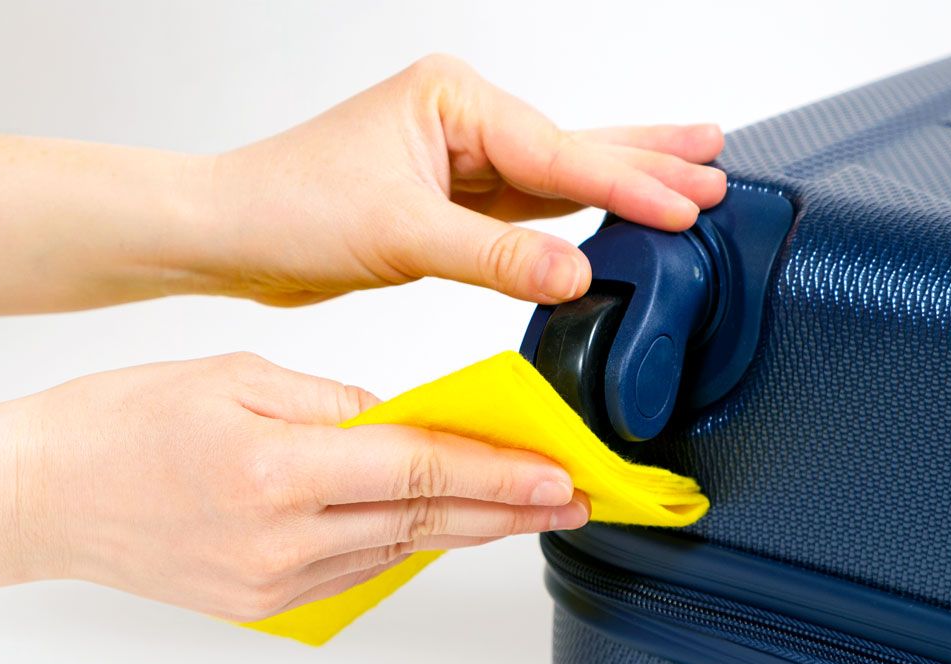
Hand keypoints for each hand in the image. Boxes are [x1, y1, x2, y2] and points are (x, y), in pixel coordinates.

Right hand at [0, 353, 586, 619]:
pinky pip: (359, 571)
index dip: (501, 475)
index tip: (558, 477)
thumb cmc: (125, 422)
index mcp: (278, 470)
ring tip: (520, 510)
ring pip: (400, 550)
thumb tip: (404, 422)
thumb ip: (335, 404)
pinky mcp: (265, 605)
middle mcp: (283, 541)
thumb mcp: (239, 379)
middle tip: (570, 501)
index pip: (422, 470)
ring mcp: (275, 584)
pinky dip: (406, 543)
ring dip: (466, 529)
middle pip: (427, 521)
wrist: (47, 493)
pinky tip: (440, 526)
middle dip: (509, 511)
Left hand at [194, 54, 726, 305]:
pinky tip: (619, 210)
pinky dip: (578, 216)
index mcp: (452, 103)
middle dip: (647, 159)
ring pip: (561, 175)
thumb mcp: (401, 233)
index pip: (556, 152)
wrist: (234, 234)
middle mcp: (463, 123)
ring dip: (623, 180)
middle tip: (716, 165)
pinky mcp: (455, 204)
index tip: (685, 207)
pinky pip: (533, 210)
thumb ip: (495, 257)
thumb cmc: (289, 207)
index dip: (625, 184)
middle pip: (575, 146)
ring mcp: (462, 163)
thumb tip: (577, 274)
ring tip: (692, 169)